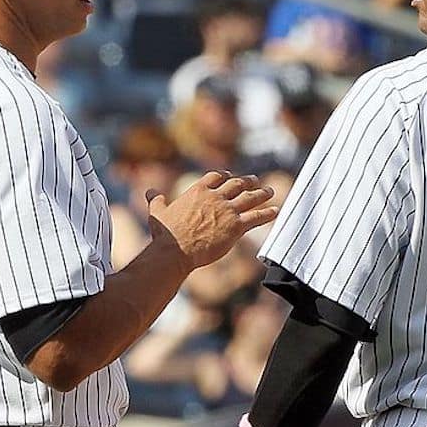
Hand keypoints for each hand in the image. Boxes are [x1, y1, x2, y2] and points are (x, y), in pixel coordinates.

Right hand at [147, 172, 277, 270]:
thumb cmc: (165, 233)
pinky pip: (256, 217)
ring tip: (270, 191)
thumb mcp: (157, 212)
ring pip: (250, 198)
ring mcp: (227, 211)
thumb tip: (150, 192)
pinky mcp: (236, 226)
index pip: (216, 177)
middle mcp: (215, 197)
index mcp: (198, 191)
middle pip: (237, 184)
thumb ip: (156, 200)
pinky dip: (267, 213)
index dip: (226, 176)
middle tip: (256, 180)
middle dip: (248, 181)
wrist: (175, 250)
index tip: (232, 176)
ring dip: (262, 194)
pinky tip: (276, 211)